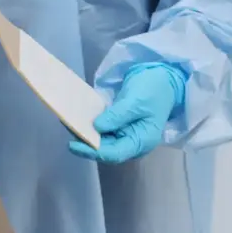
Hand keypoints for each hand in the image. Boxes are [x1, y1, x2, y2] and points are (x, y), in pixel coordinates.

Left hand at [68, 63, 186, 163]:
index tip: (73, 144)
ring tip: (67, 122)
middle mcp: (132, 142)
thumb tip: (97, 127)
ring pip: (101, 141)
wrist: (165, 78)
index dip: (92, 151)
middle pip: (105, 149)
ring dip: (85, 133)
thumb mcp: (136, 101)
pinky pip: (102, 130)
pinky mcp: (120, 126)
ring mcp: (126, 135)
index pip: (113, 154)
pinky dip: (90, 125)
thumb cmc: (154, 89)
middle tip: (67, 128)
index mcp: (141, 141)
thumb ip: (117, 116)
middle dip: (85, 142)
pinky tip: (77, 118)